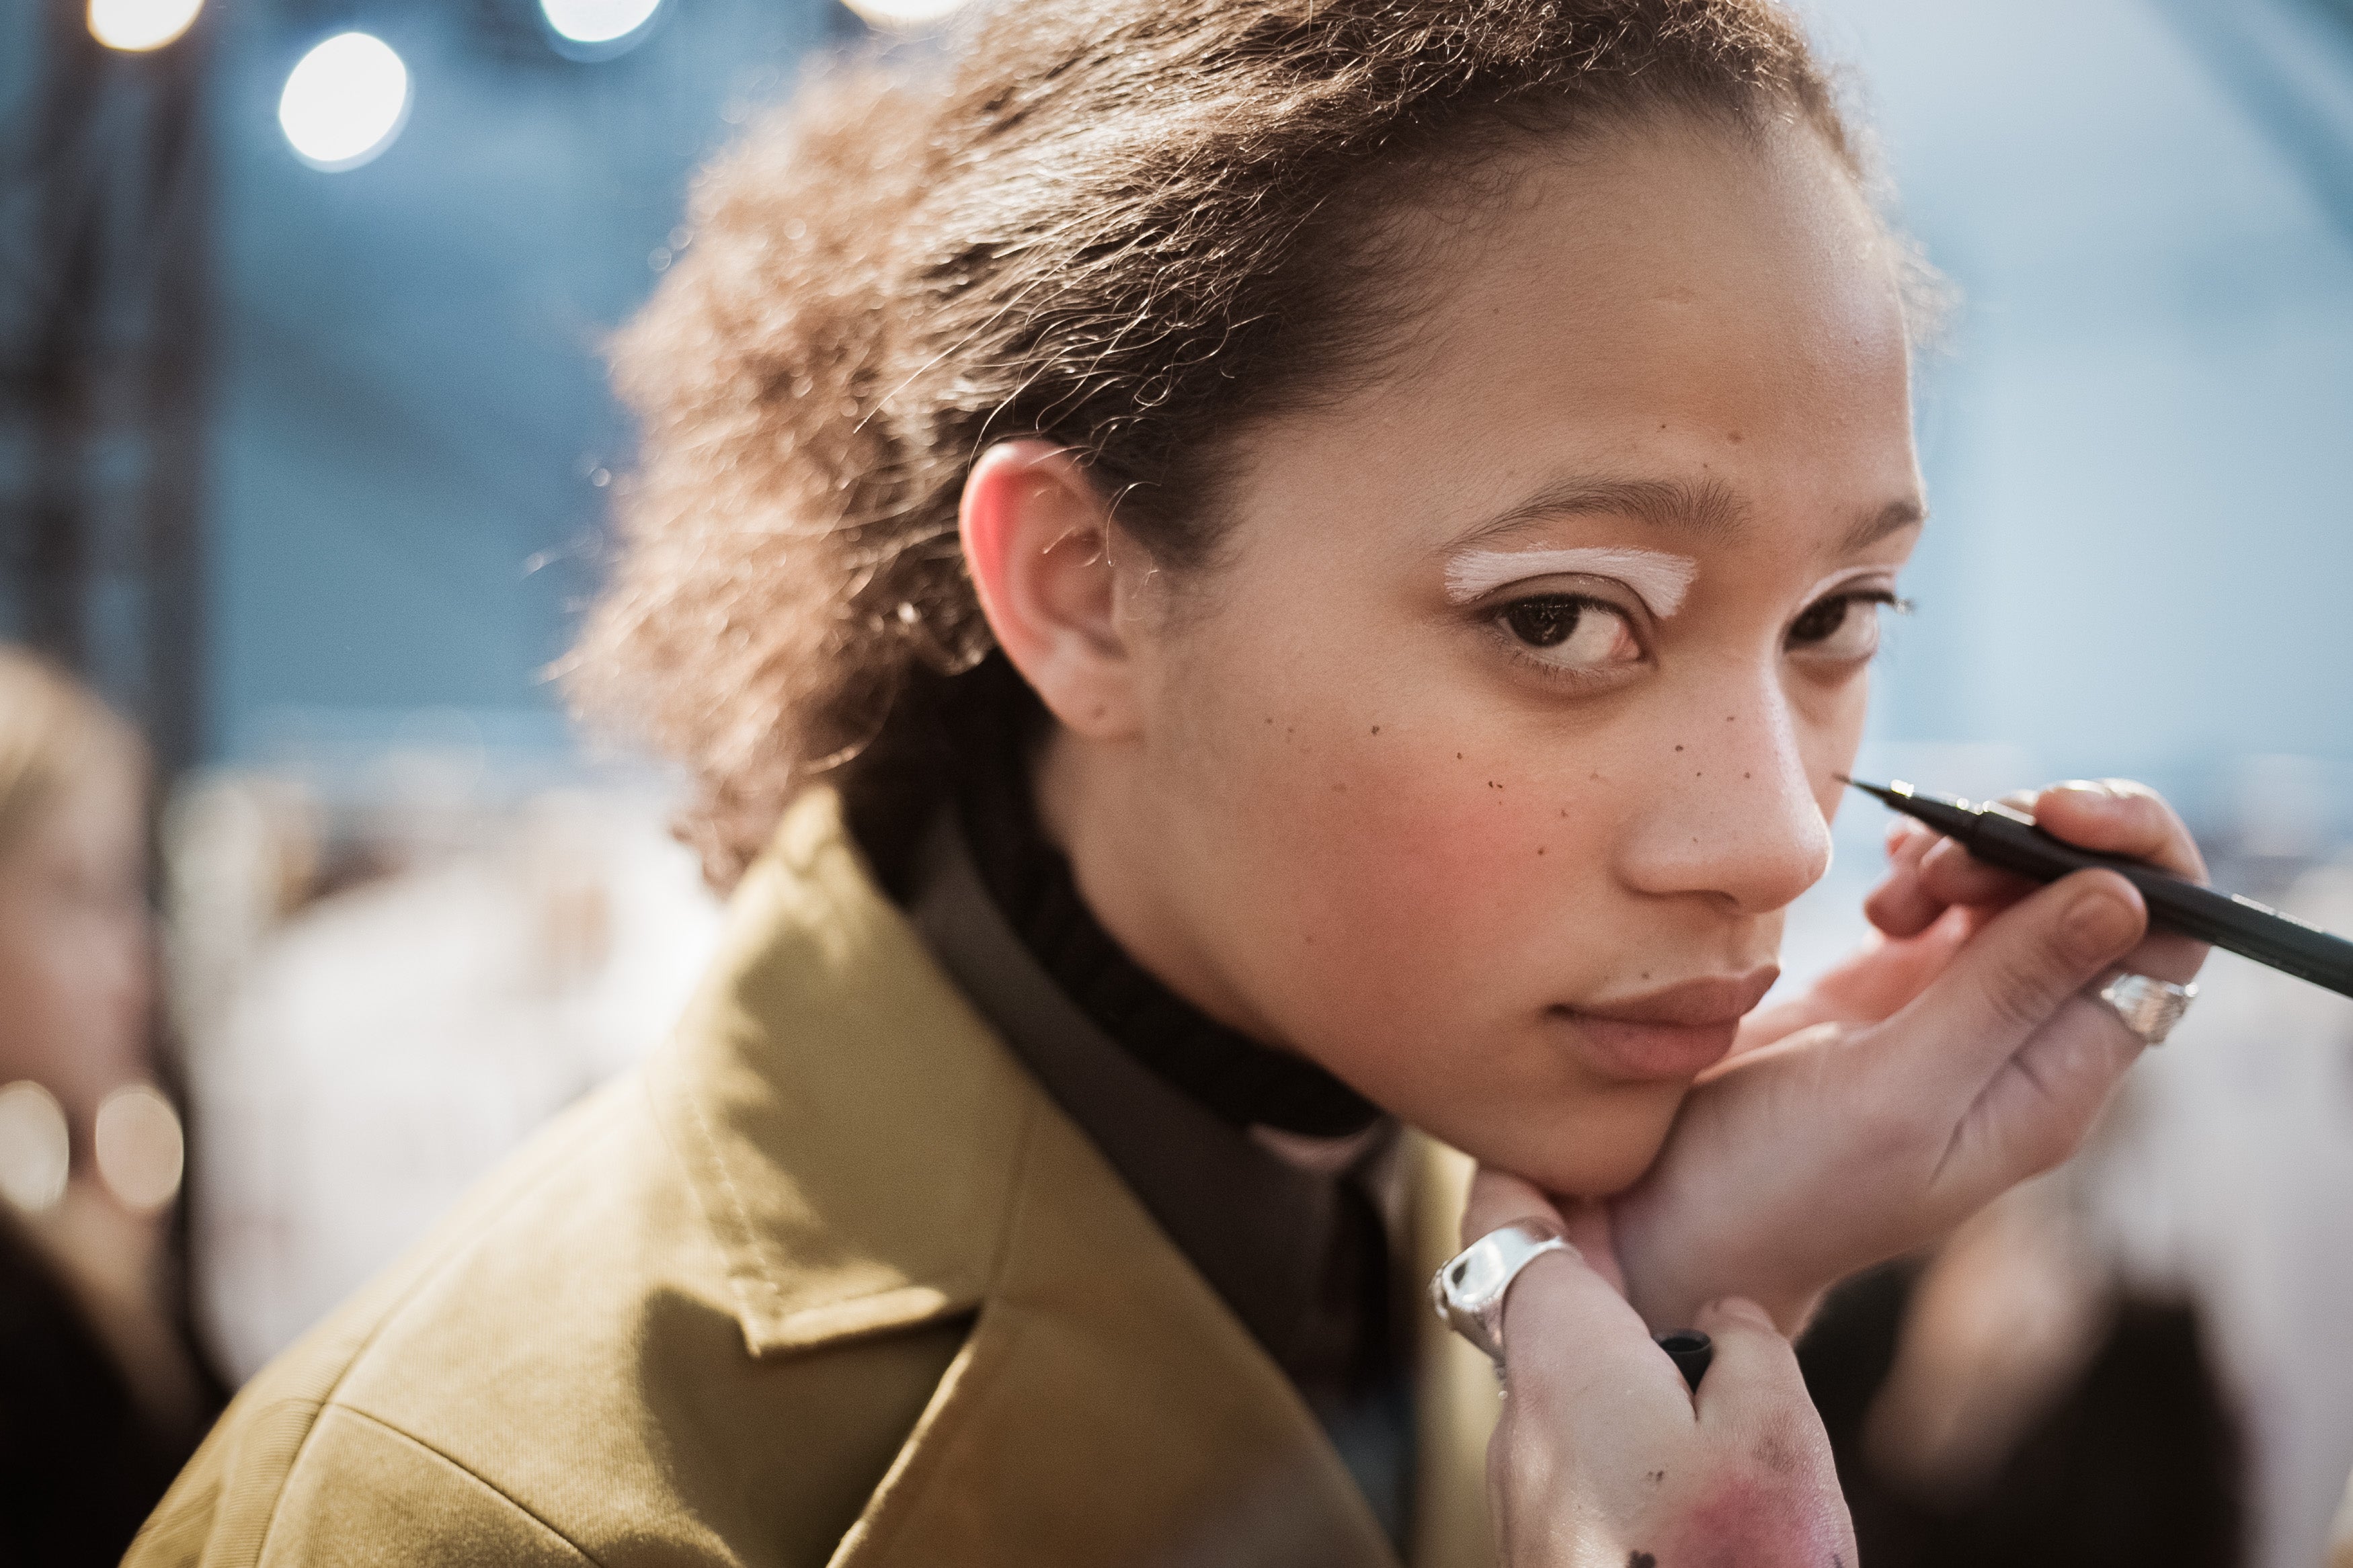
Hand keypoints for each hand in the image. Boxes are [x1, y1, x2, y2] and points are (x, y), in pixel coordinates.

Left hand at [1470, 1168, 1854, 1567]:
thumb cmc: (1729, 1563)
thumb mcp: (1775, 1437)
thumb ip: (1750, 1351)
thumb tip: (1730, 1319)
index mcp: (1564, 1366)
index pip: (1504, 1235)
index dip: (1516, 1180)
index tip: (1537, 1145)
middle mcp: (1519, 1425)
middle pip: (1530, 1313)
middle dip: (1576, 1269)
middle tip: (1624, 1219)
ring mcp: (1523, 1495)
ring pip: (1554, 1392)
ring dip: (1602, 1358)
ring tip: (1673, 1346)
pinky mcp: (1544, 1545)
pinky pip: (1569, 1457)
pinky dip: (1609, 1425)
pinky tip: (1672, 1446)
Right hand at [1608, 779, 2208, 1333]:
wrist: (1670, 1218)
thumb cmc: (1778, 1185)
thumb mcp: (1894, 1092)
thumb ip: (2003, 994)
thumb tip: (2124, 896)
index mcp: (2054, 1080)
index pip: (2165, 940)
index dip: (2135, 854)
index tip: (2051, 811)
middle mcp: (2024, 1040)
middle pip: (2094, 895)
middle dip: (2029, 842)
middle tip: (1941, 859)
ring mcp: (1958, 1010)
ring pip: (2018, 884)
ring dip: (1964, 854)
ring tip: (1888, 897)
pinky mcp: (1893, 989)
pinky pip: (1947, 898)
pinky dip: (1920, 867)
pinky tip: (1876, 893)